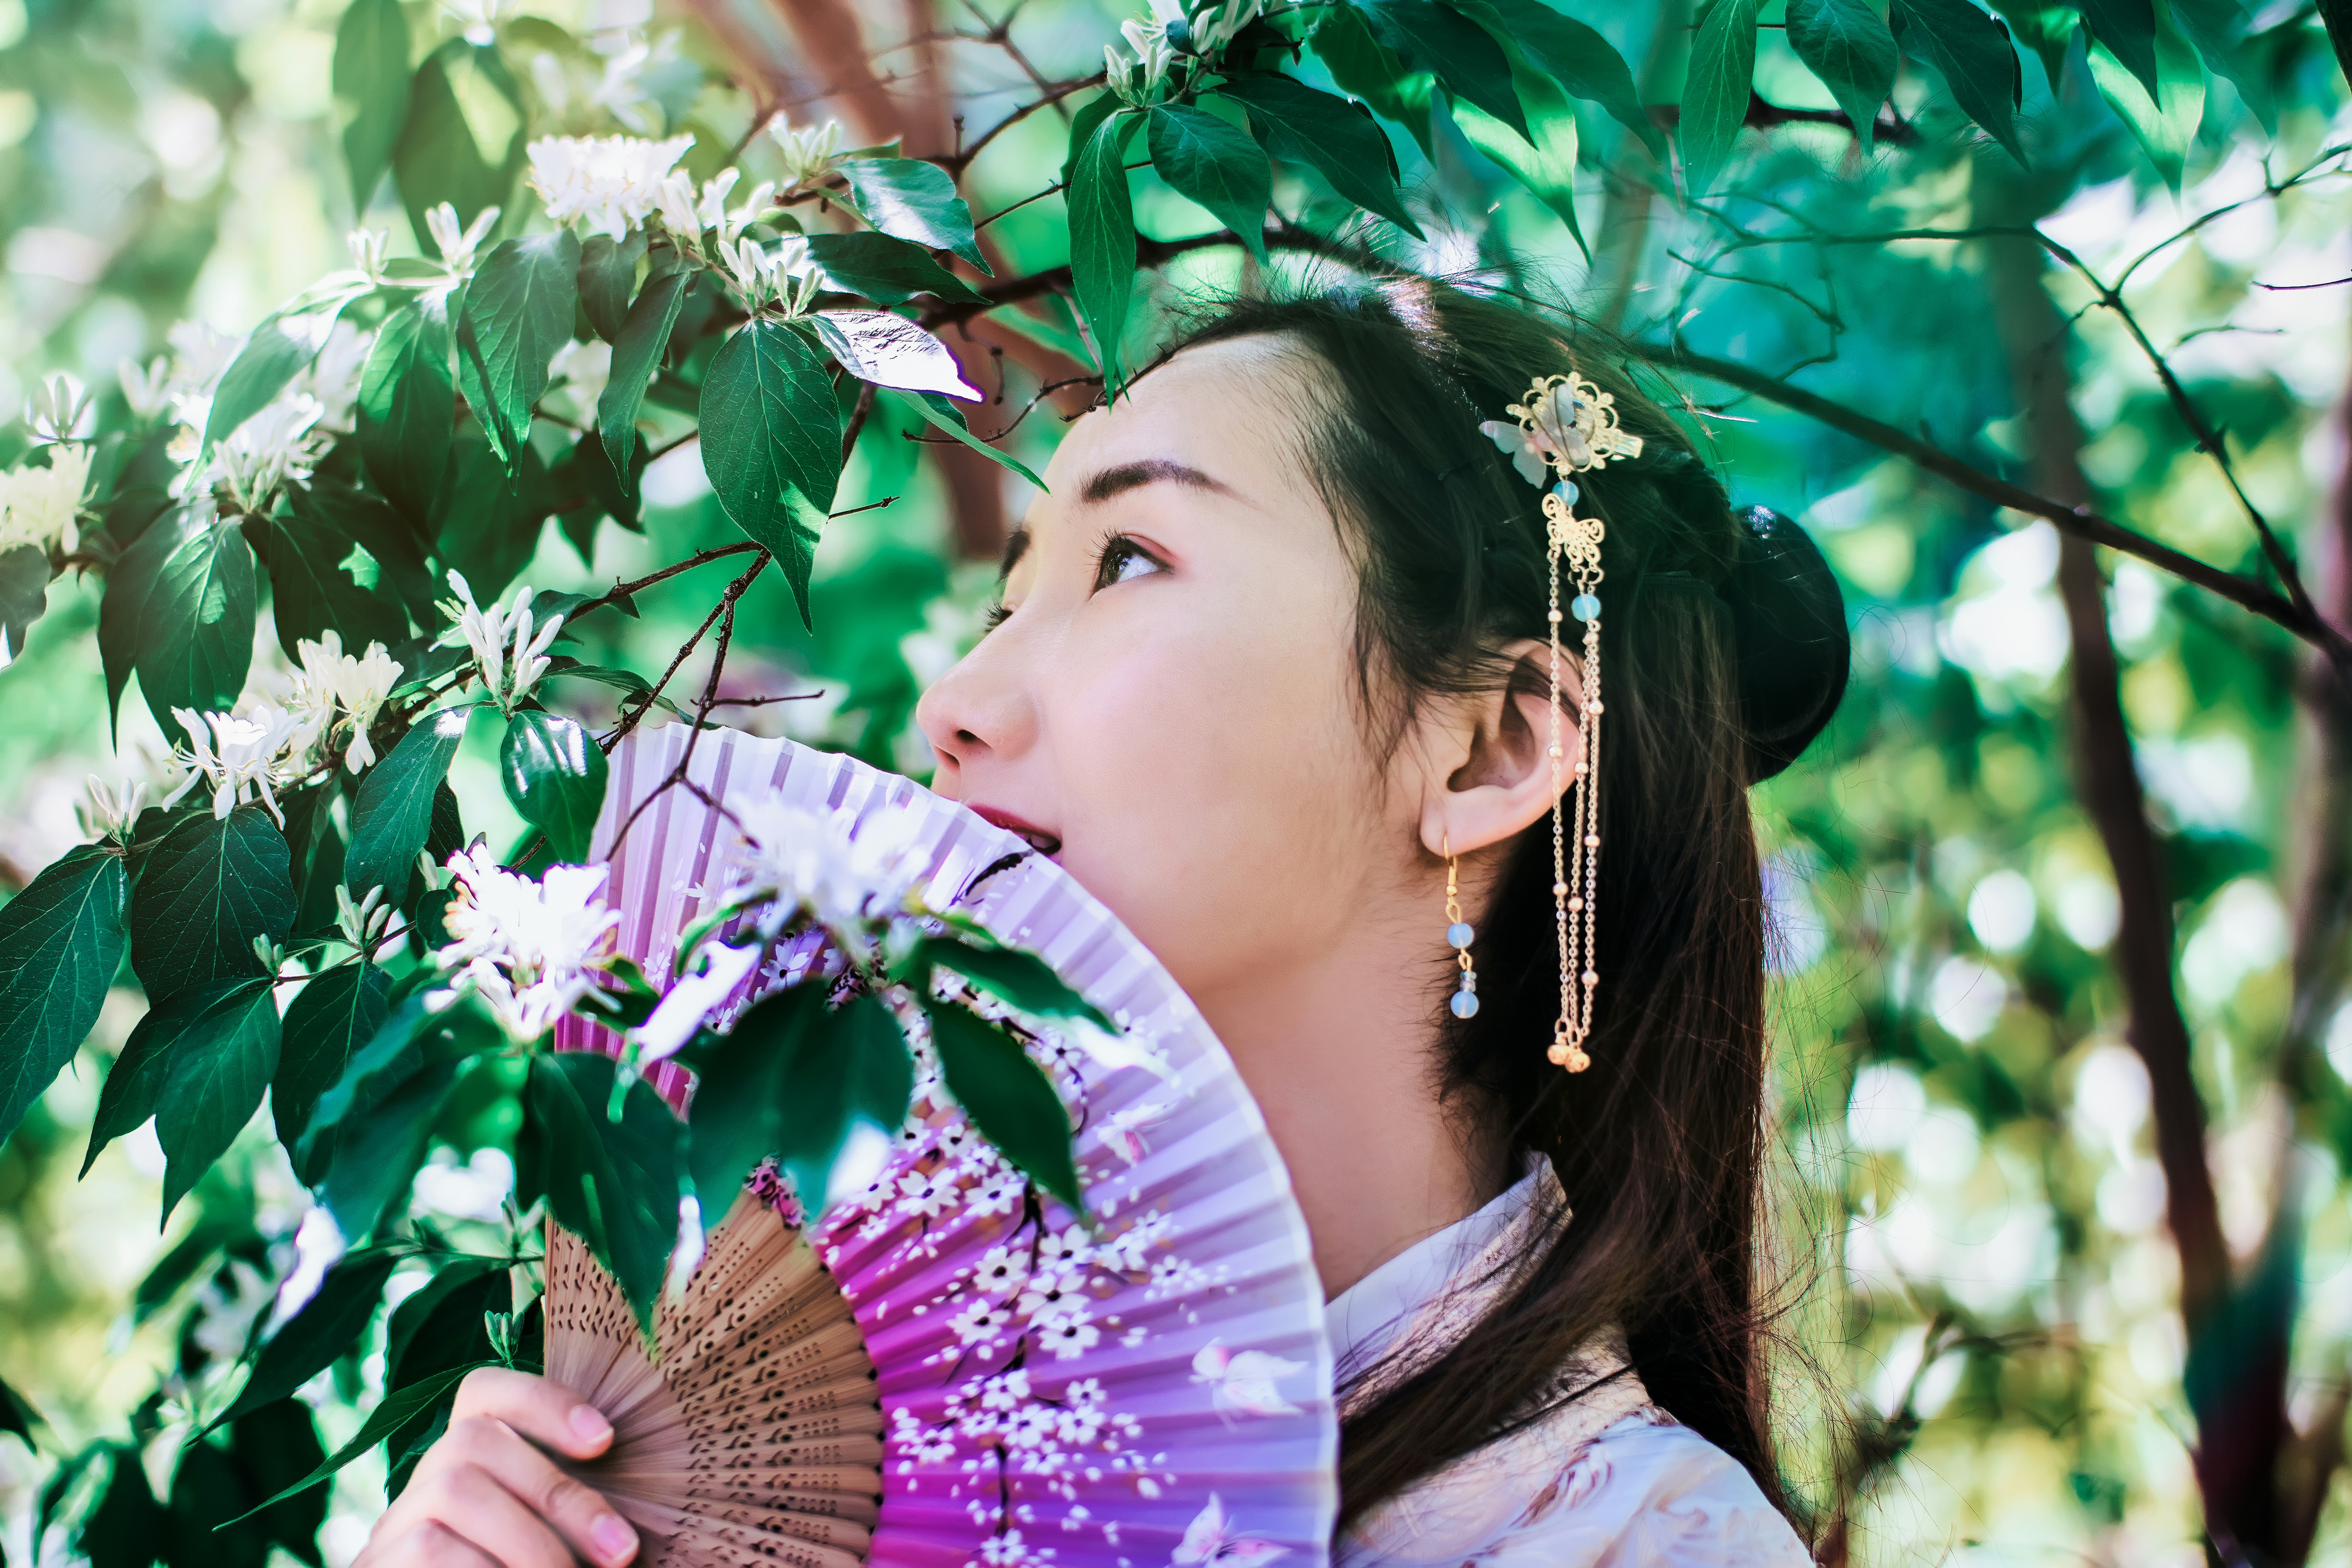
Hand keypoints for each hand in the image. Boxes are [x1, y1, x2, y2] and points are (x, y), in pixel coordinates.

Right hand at [354, 1367, 638, 1567]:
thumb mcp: (549, 1550)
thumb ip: (575, 1525)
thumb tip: (628, 1520)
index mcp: (466, 1471)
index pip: (481, 1395)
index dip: (542, 1399)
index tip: (605, 1440)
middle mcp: (419, 1491)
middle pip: (472, 1441)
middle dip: (559, 1492)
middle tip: (621, 1552)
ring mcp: (388, 1534)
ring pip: (452, 1490)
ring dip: (529, 1539)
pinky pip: (432, 1550)